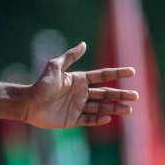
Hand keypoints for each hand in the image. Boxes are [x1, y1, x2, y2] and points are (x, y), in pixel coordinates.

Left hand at [22, 41, 138, 129]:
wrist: (28, 103)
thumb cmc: (41, 84)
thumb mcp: (55, 67)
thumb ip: (70, 56)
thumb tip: (84, 43)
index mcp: (79, 80)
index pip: (103, 76)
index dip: (118, 73)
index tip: (133, 71)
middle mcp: (81, 93)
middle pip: (106, 93)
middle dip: (121, 94)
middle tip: (136, 96)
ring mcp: (77, 107)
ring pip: (101, 108)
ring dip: (114, 108)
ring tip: (129, 110)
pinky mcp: (72, 120)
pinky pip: (88, 120)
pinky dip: (98, 120)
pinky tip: (109, 118)